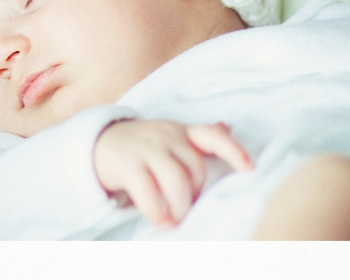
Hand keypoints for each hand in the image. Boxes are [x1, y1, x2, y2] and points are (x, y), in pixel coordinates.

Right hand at [93, 119, 252, 228]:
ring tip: (176, 219)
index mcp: (181, 131)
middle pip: (194, 168)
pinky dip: (158, 211)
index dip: (233, 151)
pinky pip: (148, 191)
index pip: (212, 136)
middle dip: (196, 194)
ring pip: (176, 180)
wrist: (99, 142)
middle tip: (187, 209)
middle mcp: (167, 136)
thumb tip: (227, 126)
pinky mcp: (127, 164)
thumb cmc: (143, 146)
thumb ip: (196, 137)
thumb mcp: (170, 136)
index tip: (250, 169)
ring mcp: (146, 148)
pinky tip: (161, 222)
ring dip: (180, 206)